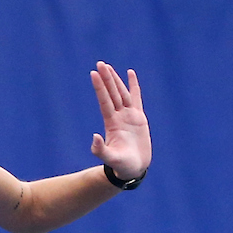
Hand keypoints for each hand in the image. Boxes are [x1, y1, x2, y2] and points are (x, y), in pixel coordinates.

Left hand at [90, 62, 150, 181]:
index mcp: (112, 124)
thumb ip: (100, 150)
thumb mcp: (110, 158)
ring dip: (115, 80)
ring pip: (122, 93)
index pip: (104, 101)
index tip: (93, 74)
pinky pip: (136, 98)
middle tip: (99, 64)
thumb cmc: (122, 166)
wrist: (134, 168)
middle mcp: (119, 117)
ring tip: (109, 67)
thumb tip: (94, 137)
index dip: (99, 88)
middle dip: (106, 79)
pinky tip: (130, 73)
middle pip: (112, 93)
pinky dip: (133, 86)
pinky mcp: (139, 117)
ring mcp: (128, 116)